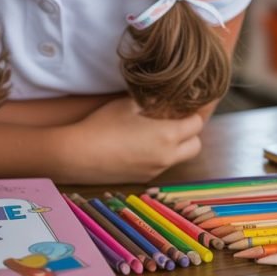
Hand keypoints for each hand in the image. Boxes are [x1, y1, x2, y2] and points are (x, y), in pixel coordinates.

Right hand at [61, 96, 203, 183]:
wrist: (79, 155)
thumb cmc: (103, 125)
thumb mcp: (127, 104)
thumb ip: (150, 100)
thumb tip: (163, 96)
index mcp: (167, 135)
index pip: (197, 124)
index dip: (194, 113)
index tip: (187, 105)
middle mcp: (166, 156)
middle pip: (195, 146)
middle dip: (191, 133)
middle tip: (176, 119)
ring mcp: (156, 170)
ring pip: (179, 158)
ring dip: (177, 145)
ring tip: (156, 131)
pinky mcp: (144, 178)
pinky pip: (163, 165)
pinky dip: (161, 155)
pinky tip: (141, 144)